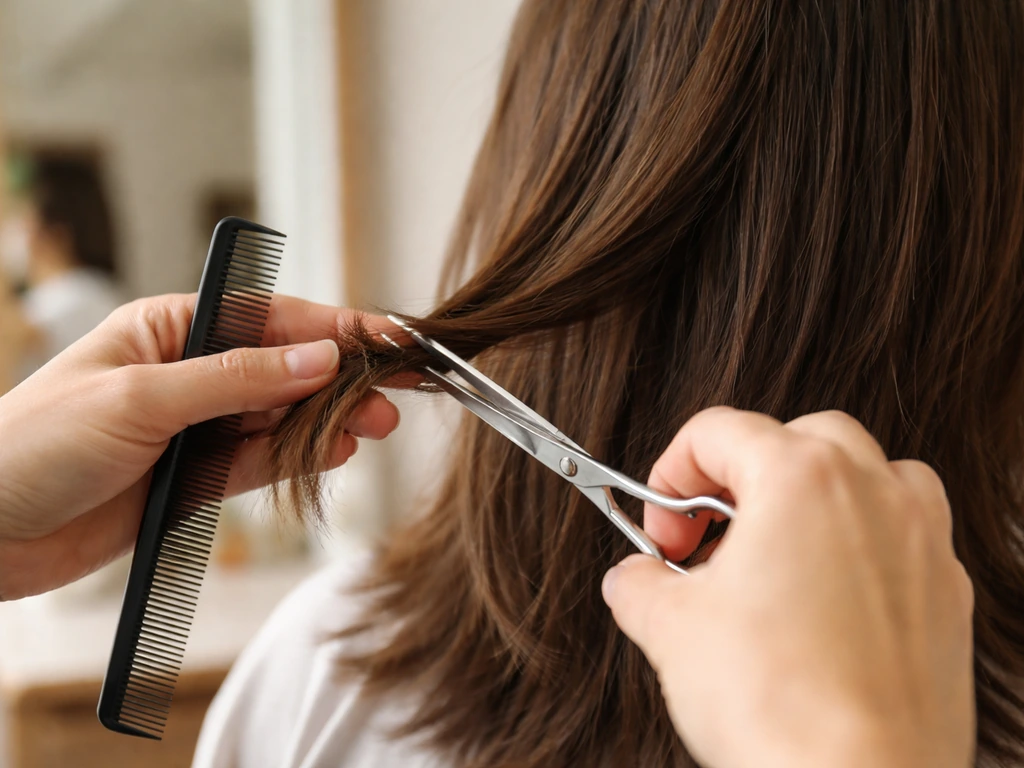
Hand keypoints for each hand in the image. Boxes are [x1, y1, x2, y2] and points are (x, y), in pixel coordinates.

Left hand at [0, 293, 399, 599]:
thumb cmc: (32, 445)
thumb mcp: (141, 399)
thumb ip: (236, 380)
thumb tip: (317, 357)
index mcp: (169, 329)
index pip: (269, 320)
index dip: (334, 328)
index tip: (387, 337)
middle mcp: (188, 372)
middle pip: (284, 369)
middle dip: (341, 379)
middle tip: (393, 394)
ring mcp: (194, 426)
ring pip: (280, 417)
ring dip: (327, 421)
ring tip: (375, 426)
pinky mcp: (193, 476)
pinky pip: (259, 461)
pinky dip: (297, 458)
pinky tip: (334, 452)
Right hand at [602, 407, 974, 767]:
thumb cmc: (781, 706)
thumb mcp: (669, 628)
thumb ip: (639, 582)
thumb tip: (635, 579)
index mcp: (801, 478)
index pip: (718, 430)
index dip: (669, 474)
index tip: (661, 525)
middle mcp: (873, 492)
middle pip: (795, 438)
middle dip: (738, 477)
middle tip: (705, 536)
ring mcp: (922, 541)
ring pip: (866, 472)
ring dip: (811, 496)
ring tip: (770, 552)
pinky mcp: (947, 595)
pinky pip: (903, 534)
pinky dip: (859, 543)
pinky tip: (822, 594)